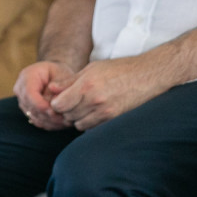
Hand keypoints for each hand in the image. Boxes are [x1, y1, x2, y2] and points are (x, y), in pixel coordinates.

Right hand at [14, 60, 75, 130]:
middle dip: (49, 115)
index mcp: (27, 76)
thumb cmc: (60, 72)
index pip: (29, 94)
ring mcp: (23, 102)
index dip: (41, 105)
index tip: (56, 111)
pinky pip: (38, 122)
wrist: (56, 75)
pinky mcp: (28, 111)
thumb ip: (58, 89)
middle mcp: (21, 90)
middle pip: (31, 108)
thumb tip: (54, 105)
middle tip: (66, 119)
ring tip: (68, 121)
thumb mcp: (62, 75)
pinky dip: (51, 124)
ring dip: (51, 122)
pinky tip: (63, 123)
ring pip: (35, 117)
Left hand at [48, 55, 172, 130]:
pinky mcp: (112, 120)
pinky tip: (95, 111)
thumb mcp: (92, 68)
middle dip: (67, 110)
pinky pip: (91, 128)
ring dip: (78, 117)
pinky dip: (89, 122)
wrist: (146, 76)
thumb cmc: (118, 69)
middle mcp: (94, 100)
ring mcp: (104, 112)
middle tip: (74, 102)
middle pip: (67, 116)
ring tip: (86, 106)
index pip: (59, 104)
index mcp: (86, 85)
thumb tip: (51, 89)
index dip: (57, 103)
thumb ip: (69, 81)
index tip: (61, 99)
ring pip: (78, 124)